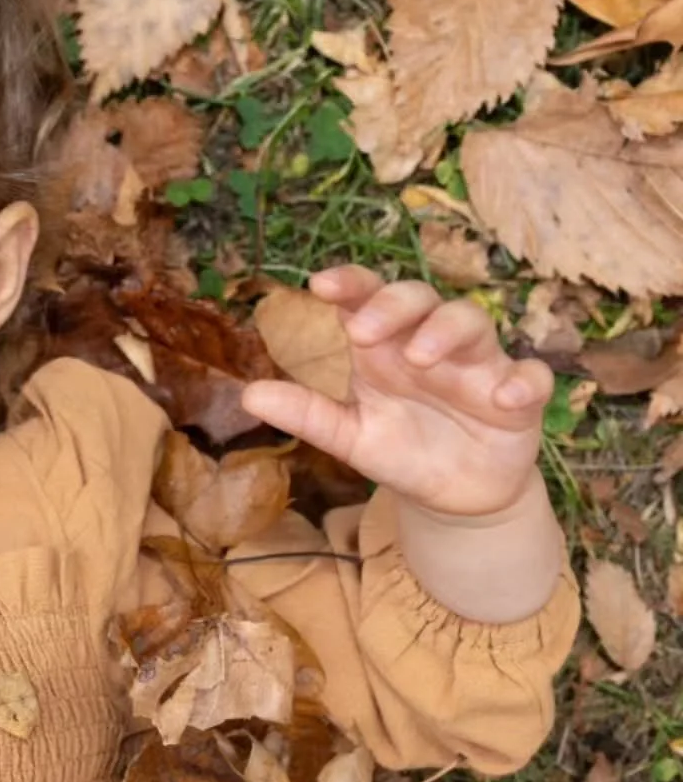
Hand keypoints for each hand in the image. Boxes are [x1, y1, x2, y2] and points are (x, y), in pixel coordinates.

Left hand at [239, 266, 552, 521]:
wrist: (454, 497)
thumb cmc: (401, 451)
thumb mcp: (350, 438)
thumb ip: (306, 414)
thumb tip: (248, 396)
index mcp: (386, 348)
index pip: (366, 299)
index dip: (349, 284)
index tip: (320, 284)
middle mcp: (431, 345)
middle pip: (419, 299)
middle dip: (393, 305)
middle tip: (362, 332)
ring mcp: (477, 366)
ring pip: (473, 322)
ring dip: (447, 330)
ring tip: (422, 356)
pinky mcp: (518, 398)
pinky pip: (532, 377)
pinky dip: (523, 381)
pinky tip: (505, 395)